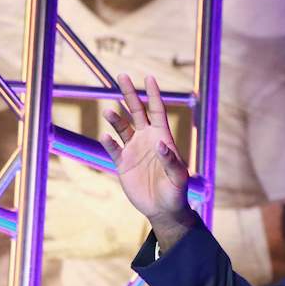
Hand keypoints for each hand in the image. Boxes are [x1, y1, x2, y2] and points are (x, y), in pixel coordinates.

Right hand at [100, 74, 193, 247]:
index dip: (154, 94)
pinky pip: (113, 148)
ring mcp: (133, 150)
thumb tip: (159, 144)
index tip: (149, 77)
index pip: (158, 111)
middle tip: (121, 75)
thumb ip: (171, 160)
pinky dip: (108, 142)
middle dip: (129, 94)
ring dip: (115, 118)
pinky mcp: (122, 163)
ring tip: (108, 111)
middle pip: (136, 111)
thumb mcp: (179, 177)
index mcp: (163, 138)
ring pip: (122, 127)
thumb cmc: (176, 192)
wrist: (163, 209)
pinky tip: (105, 136)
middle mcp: (146, 139)